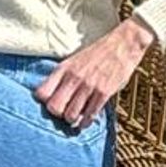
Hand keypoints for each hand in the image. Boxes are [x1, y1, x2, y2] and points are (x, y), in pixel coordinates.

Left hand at [35, 19, 156, 128]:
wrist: (123, 43)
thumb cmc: (99, 52)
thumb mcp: (75, 59)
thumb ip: (63, 75)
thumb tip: (52, 94)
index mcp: (64, 68)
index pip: (42, 93)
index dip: (44, 102)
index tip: (51, 103)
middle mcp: (73, 78)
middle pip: (54, 108)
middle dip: (57, 114)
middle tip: (63, 113)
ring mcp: (88, 86)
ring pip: (70, 115)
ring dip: (72, 120)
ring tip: (75, 118)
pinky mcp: (104, 92)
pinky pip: (90, 115)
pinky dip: (86, 122)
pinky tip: (85, 122)